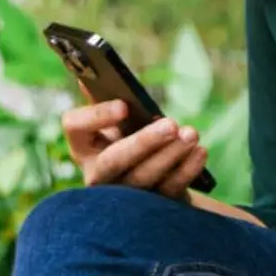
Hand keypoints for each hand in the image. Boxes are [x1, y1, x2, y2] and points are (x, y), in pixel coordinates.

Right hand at [62, 100, 207, 200]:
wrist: (154, 176)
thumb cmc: (132, 137)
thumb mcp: (120, 118)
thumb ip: (108, 95)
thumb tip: (96, 68)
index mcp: (84, 144)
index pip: (75, 127)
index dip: (96, 117)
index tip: (124, 105)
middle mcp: (97, 173)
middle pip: (112, 162)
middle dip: (143, 143)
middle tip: (172, 124)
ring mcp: (122, 196)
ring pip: (142, 179)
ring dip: (169, 155)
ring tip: (191, 134)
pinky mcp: (151, 207)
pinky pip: (168, 191)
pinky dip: (186, 170)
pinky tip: (200, 151)